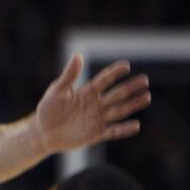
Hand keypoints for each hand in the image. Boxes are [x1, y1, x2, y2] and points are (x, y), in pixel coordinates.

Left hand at [34, 55, 150, 153]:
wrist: (43, 132)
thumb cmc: (48, 109)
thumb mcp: (56, 91)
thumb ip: (69, 75)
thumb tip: (78, 55)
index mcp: (86, 92)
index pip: (104, 80)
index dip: (114, 73)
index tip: (126, 66)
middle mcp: (95, 104)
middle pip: (116, 94)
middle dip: (130, 88)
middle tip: (145, 80)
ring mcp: (97, 119)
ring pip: (119, 110)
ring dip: (132, 104)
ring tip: (146, 97)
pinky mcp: (95, 134)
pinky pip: (112, 131)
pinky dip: (123, 129)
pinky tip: (136, 125)